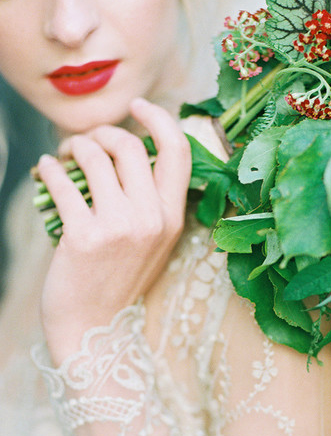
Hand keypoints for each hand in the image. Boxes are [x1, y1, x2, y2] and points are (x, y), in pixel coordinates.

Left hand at [37, 98, 190, 364]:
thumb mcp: (151, 244)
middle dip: (102, 133)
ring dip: (74, 146)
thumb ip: (151, 202)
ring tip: (65, 156)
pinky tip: (46, 170)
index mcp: (172, 219)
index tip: (137, 106)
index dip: (159, 119)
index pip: (178, 152)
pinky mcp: (83, 236)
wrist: (95, 330)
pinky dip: (50, 168)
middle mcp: (151, 220)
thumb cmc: (118, 282)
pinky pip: (62, 182)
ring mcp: (118, 228)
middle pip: (130, 146)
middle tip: (87, 142)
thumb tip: (130, 150)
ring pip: (95, 157)